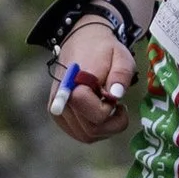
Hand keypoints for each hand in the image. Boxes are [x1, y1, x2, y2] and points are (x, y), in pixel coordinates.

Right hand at [48, 20, 137, 142]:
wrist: (80, 42)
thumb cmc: (103, 50)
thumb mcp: (121, 55)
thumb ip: (121, 74)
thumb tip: (115, 96)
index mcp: (75, 83)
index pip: (94, 114)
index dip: (110, 110)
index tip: (116, 99)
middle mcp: (61, 99)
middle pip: (91, 130)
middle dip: (112, 124)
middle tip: (118, 107)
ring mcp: (57, 109)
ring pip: (85, 136)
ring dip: (104, 129)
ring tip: (109, 109)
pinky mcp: (57, 115)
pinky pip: (79, 133)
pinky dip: (94, 129)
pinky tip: (99, 114)